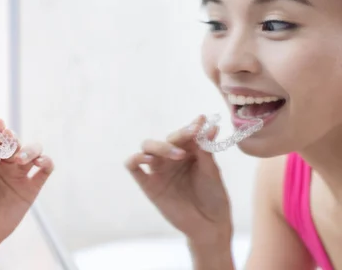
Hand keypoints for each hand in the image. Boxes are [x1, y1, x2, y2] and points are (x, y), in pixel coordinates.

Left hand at [0, 119, 53, 267]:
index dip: (0, 130)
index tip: (0, 125)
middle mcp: (5, 164)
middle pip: (17, 143)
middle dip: (14, 141)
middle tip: (10, 144)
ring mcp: (19, 175)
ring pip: (33, 153)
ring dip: (30, 150)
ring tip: (22, 159)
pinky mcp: (31, 189)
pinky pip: (44, 171)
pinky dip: (46, 163)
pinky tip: (41, 163)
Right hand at [125, 116, 232, 244]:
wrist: (210, 225)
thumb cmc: (214, 197)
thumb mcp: (212, 172)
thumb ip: (205, 150)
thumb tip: (209, 126)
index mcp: (187, 152)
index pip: (184, 134)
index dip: (191, 127)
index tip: (201, 121)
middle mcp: (170, 158)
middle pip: (166, 139)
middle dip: (179, 135)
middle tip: (192, 136)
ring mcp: (158, 170)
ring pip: (147, 147)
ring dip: (160, 146)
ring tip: (177, 154)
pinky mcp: (148, 185)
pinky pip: (133, 167)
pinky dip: (135, 159)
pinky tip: (147, 159)